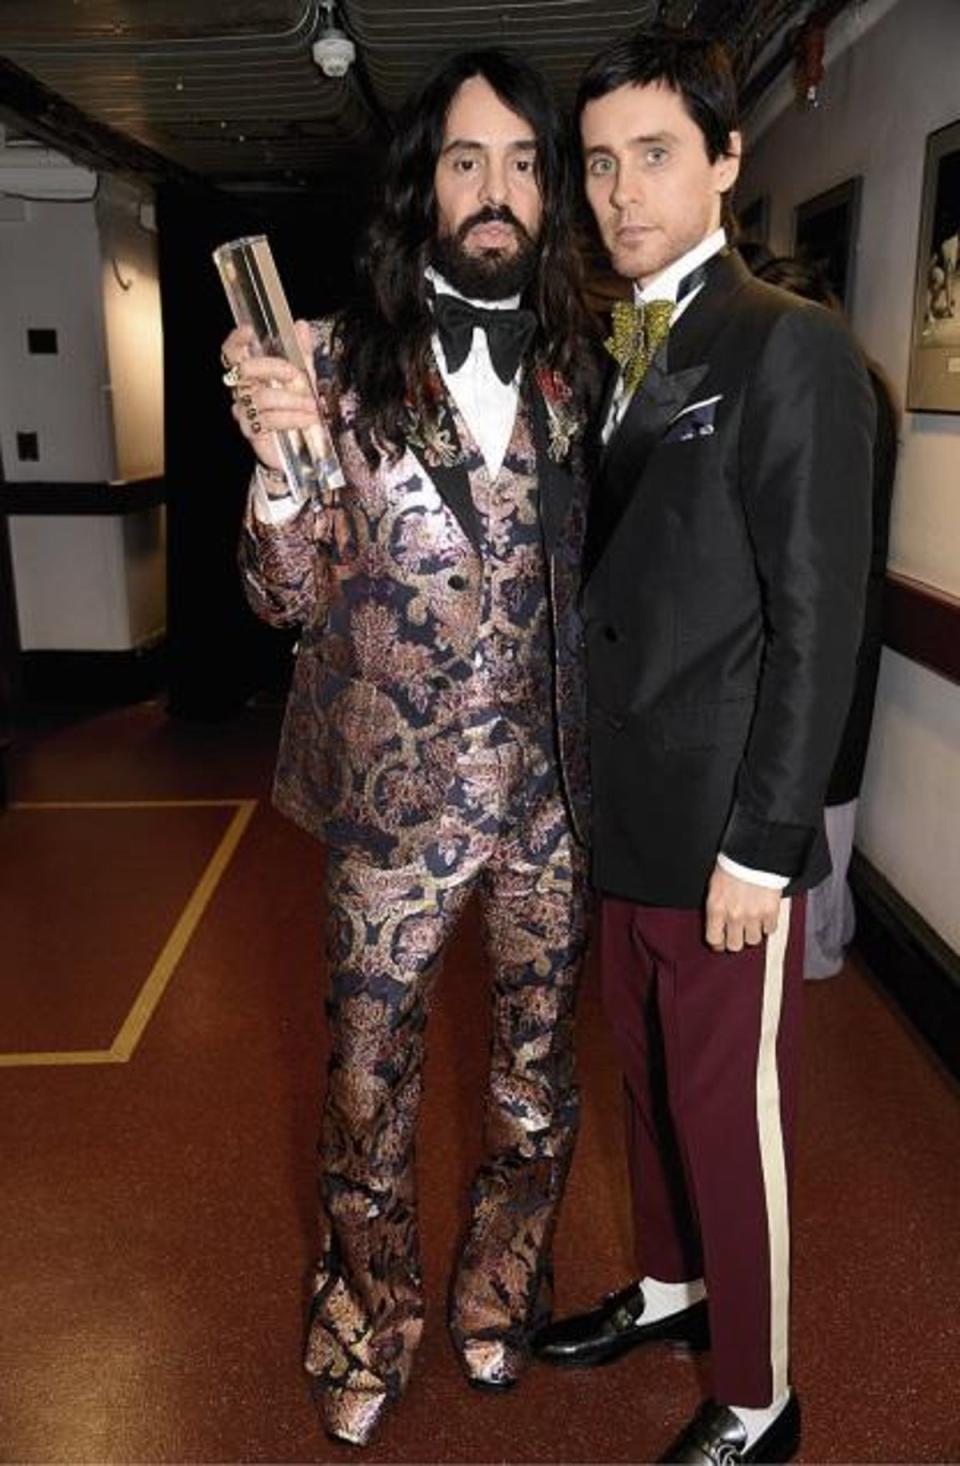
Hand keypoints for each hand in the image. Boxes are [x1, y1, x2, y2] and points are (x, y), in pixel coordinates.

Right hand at [220, 320, 320, 471]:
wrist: (302, 448)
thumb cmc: (297, 409)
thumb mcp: (304, 377)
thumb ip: (302, 352)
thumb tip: (301, 325)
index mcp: (251, 375)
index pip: (232, 354)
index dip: (236, 340)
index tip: (248, 330)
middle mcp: (242, 391)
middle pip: (246, 370)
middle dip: (275, 368)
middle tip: (298, 376)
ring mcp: (244, 412)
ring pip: (262, 396)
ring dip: (292, 399)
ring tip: (312, 406)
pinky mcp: (252, 432)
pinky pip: (270, 419)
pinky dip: (293, 417)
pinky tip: (308, 420)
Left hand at [704, 864, 781, 952]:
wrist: (754, 852)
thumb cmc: (733, 864)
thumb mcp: (715, 886)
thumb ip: (717, 907)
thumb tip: (718, 922)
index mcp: (716, 908)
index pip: (714, 939)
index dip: (718, 942)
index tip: (721, 941)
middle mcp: (734, 916)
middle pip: (734, 945)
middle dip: (736, 940)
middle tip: (738, 932)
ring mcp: (753, 916)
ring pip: (753, 940)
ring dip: (753, 932)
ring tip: (753, 921)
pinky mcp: (770, 912)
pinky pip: (770, 930)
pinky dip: (768, 925)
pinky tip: (765, 915)